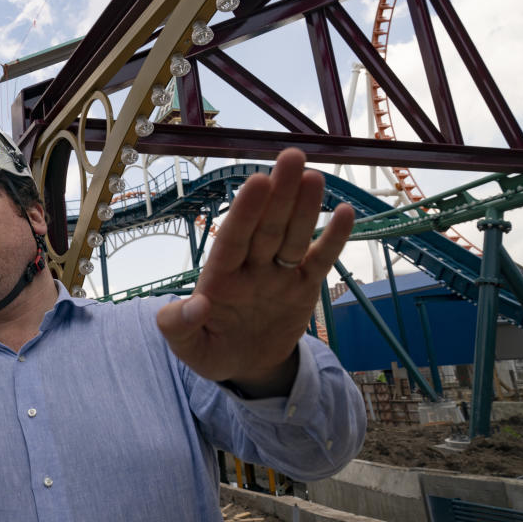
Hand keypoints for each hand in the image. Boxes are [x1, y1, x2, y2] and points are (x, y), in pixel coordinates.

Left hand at [156, 149, 353, 397]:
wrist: (246, 367)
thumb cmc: (210, 349)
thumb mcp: (188, 348)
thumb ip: (179, 327)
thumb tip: (194, 306)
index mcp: (219, 276)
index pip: (234, 238)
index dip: (245, 211)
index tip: (257, 181)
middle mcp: (251, 268)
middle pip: (266, 227)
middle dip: (279, 193)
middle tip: (291, 155)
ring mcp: (279, 274)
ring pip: (293, 236)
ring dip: (304, 208)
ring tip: (313, 176)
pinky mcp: (304, 288)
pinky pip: (319, 260)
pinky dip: (333, 239)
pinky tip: (344, 212)